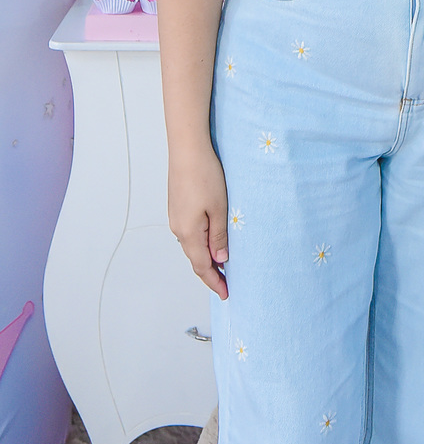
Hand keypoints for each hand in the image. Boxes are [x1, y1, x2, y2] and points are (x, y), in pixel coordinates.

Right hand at [168, 143, 229, 297]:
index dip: (214, 282)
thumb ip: (219, 237)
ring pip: (192, 245)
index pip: (202, 267)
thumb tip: (220, 260)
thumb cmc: (204, 175)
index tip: (225, 293)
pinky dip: (201, 243)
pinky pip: (190, 233)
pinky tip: (211, 240)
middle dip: (211, 273)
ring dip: (206, 257)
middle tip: (226, 283)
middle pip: (195, 258)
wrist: (187, 150)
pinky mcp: (177, 207)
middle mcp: (178, 228)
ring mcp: (176, 217)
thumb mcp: (219, 208)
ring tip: (222, 265)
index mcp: (189, 233)